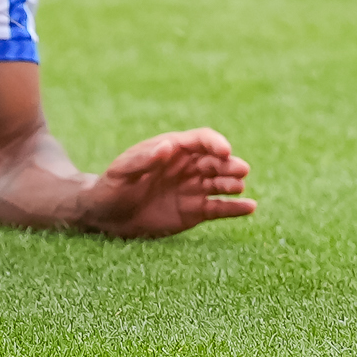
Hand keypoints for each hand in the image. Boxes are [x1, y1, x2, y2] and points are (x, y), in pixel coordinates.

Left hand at [75, 129, 255, 238]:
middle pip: (215, 161)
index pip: (200, 140)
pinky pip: (218, 208)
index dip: (215, 143)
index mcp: (171, 149)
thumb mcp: (122, 172)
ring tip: (238, 188)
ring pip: (220, 183)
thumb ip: (144, 160)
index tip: (225, 150)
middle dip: (229, 164)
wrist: (106, 216)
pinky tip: (250, 207)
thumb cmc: (111, 187)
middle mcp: (186, 167)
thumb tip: (168, 146)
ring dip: (232, 184)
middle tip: (240, 171)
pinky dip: (235, 208)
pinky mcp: (193, 212)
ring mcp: (192, 189)